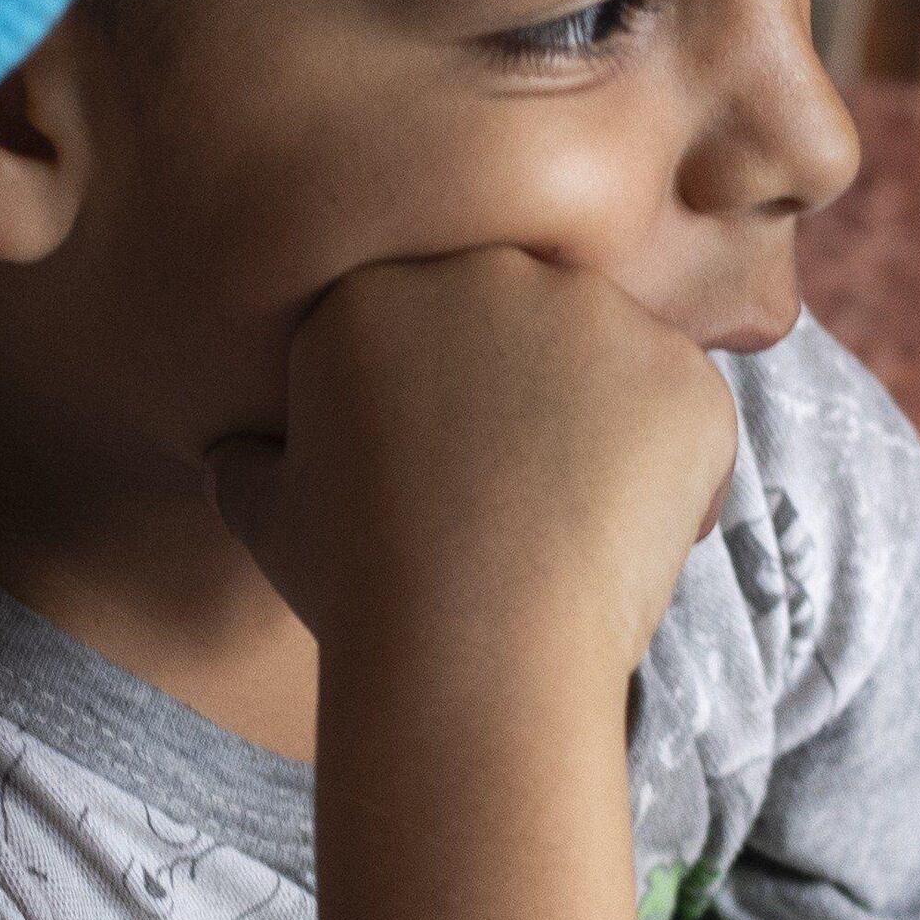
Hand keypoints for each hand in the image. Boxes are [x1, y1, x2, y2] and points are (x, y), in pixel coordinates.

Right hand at [205, 248, 736, 683]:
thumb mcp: (267, 516)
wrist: (474, 647)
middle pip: (522, 320)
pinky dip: (671, 469)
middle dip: (523, 395)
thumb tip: (234, 456)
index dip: (438, 401)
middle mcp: (491, 272)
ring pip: (610, 358)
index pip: (426, 320)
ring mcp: (598, 316)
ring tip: (564, 527)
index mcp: (376, 287)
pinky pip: (685, 409)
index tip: (435, 471)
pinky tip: (624, 539)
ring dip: (601, 425)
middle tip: (508, 499)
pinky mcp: (683, 373)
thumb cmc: (359, 587)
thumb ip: (249, 463)